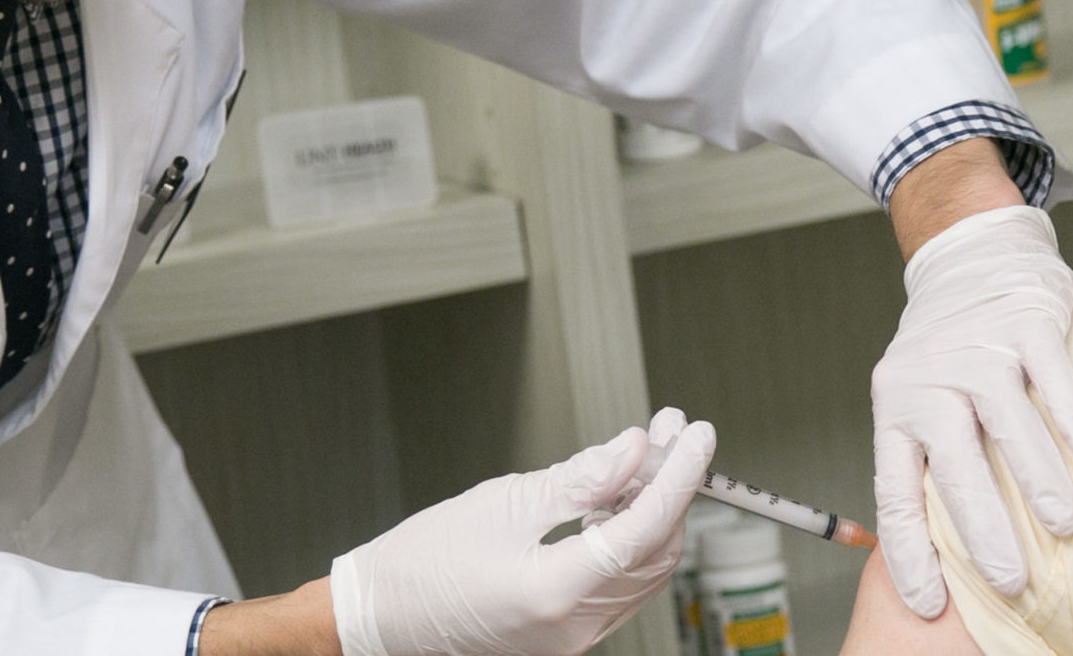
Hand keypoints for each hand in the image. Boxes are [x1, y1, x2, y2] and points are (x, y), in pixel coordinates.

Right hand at [331, 412, 715, 655]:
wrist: (377, 616)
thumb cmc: (419, 566)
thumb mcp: (503, 502)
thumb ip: (580, 477)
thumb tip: (635, 450)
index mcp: (557, 591)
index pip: (647, 526)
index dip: (679, 474)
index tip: (695, 436)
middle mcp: (573, 626)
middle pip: (656, 551)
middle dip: (670, 487)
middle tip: (670, 435)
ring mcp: (572, 637)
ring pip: (642, 570)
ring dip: (652, 511)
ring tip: (643, 458)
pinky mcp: (565, 635)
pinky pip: (617, 585)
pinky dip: (627, 540)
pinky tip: (616, 501)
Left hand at [870, 205, 1072, 617]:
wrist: (968, 251)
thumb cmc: (949, 346)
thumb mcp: (919, 396)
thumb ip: (932, 456)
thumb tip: (954, 546)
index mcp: (897, 408)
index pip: (895, 492)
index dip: (910, 552)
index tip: (927, 604)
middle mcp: (931, 381)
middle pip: (953, 465)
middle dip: (982, 530)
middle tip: (1010, 581)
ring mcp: (979, 349)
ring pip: (1006, 423)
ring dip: (1037, 479)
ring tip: (1062, 528)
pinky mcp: (1023, 321)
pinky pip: (1051, 374)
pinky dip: (1072, 415)